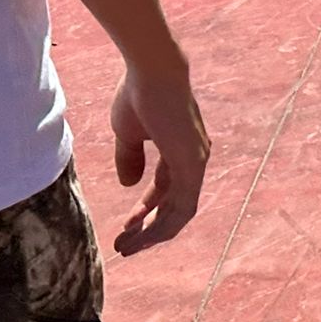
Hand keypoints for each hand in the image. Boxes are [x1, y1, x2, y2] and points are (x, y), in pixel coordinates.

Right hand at [110, 60, 209, 253]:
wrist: (152, 73)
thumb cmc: (139, 96)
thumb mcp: (128, 134)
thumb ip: (130, 159)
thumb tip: (128, 184)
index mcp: (180, 150)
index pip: (166, 190)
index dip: (146, 211)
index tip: (124, 227)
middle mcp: (194, 158)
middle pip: (174, 205)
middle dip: (149, 229)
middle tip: (124, 247)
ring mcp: (196, 162)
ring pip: (179, 212)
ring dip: (152, 233)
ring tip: (126, 247)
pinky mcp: (193, 164)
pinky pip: (183, 206)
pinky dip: (162, 224)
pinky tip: (139, 234)